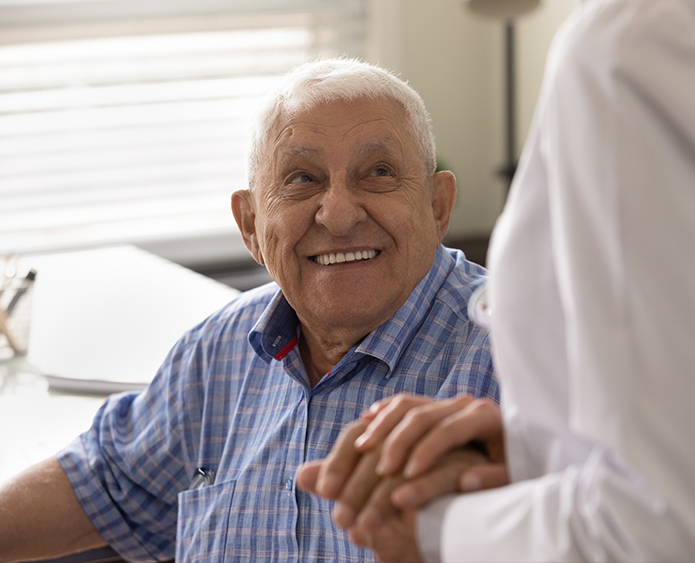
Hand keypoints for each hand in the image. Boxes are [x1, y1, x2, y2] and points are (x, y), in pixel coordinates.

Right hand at [358, 394, 508, 504]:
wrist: (513, 455)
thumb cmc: (513, 472)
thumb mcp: (510, 479)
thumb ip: (490, 480)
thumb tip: (464, 480)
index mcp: (485, 416)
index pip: (448, 430)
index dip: (427, 451)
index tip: (409, 475)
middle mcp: (464, 403)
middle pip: (422, 415)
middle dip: (398, 442)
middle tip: (382, 471)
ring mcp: (446, 402)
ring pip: (407, 405)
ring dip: (382, 426)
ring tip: (363, 448)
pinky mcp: (434, 407)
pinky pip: (403, 403)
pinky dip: (383, 413)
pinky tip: (365, 424)